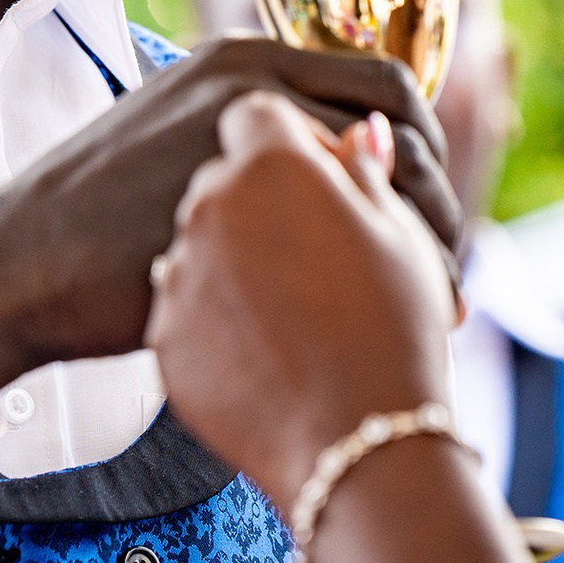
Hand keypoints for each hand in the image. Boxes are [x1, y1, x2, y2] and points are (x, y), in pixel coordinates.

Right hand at [0, 39, 457, 420]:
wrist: (23, 262)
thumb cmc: (104, 220)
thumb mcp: (189, 146)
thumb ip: (271, 141)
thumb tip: (361, 159)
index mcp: (246, 57)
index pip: (388, 88)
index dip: (426, 150)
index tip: (430, 208)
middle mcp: (255, 78)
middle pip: (405, 128)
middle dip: (440, 199)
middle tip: (445, 261)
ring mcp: (245, 138)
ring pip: (385, 183)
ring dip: (424, 239)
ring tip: (432, 298)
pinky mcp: (236, 201)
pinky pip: (347, 235)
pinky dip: (386, 274)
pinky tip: (389, 319)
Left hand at [147, 92, 462, 506]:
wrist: (354, 445)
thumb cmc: (394, 330)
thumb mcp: (400, 236)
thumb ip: (368, 172)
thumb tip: (363, 129)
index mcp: (271, 160)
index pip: (261, 116)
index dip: (297, 141)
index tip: (325, 179)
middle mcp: (210, 200)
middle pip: (230, 175)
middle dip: (268, 199)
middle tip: (319, 248)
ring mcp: (178, 267)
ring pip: (205, 240)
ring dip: (240, 256)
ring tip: (298, 308)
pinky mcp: (163, 331)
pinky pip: (189, 301)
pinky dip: (219, 313)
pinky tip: (267, 346)